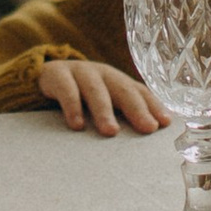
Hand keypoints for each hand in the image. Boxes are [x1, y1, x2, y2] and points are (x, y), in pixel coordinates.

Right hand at [39, 57, 167, 135]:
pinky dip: (72, 106)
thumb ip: (120, 115)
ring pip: (96, 90)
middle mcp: (102, 74)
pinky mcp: (57, 75)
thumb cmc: (81, 97)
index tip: (165, 123)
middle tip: (148, 128)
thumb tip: (147, 138)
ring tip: (111, 132)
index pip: (140, 91)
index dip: (153, 105)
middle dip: (137, 109)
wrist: (46, 76)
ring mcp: (80, 72)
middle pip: (123, 89)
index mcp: (117, 81)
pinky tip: (77, 125)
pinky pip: (66, 90)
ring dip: (104, 110)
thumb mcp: (103, 102)